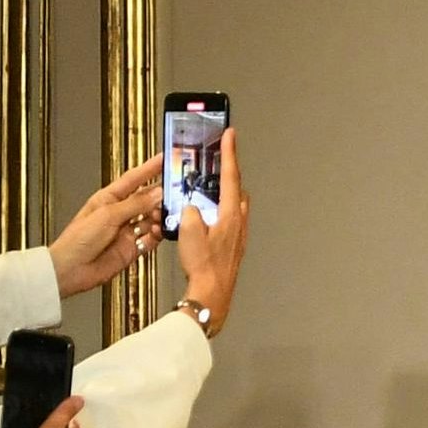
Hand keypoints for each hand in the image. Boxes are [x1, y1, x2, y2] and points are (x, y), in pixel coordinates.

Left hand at [49, 155, 165, 295]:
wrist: (72, 269)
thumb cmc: (78, 240)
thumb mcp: (107, 215)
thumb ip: (135, 205)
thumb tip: (156, 193)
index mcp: (109, 199)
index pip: (134, 179)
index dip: (150, 168)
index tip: (165, 158)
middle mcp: (120, 213)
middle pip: (147, 199)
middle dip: (162, 194)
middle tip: (178, 191)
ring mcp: (127, 230)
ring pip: (152, 218)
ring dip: (161, 216)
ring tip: (168, 215)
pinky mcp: (133, 247)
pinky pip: (152, 239)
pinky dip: (159, 235)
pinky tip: (161, 232)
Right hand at [176, 129, 248, 334]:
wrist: (212, 294)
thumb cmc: (203, 267)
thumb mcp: (188, 233)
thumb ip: (189, 213)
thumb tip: (191, 207)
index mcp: (230, 215)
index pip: (231, 176)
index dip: (229, 153)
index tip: (230, 134)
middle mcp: (239, 222)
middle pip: (237, 188)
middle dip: (227, 172)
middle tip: (217, 158)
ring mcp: (239, 233)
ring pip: (235, 204)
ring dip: (224, 192)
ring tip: (209, 184)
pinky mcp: (235, 244)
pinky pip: (230, 219)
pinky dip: (221, 209)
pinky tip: (209, 214)